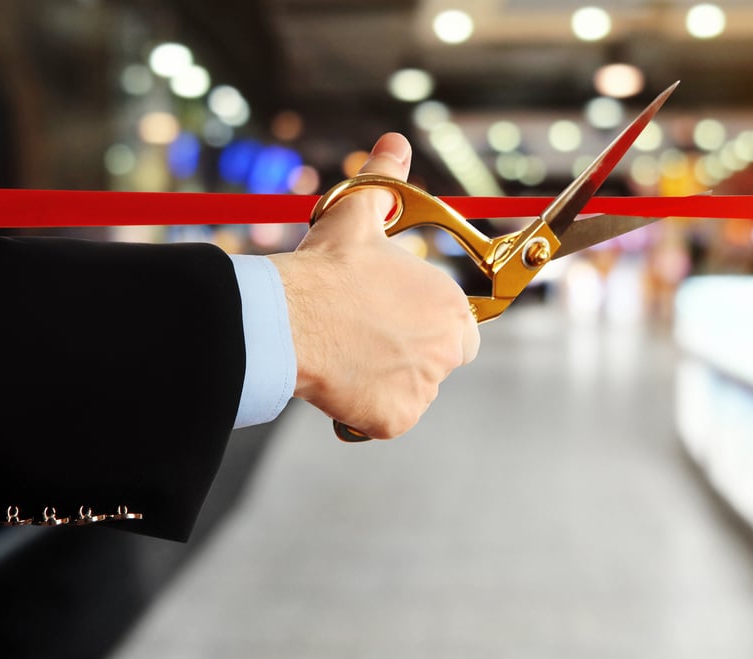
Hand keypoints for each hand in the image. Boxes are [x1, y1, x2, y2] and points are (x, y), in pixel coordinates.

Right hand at [268, 133, 479, 438]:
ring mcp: (423, 388)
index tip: (397, 321)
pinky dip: (365, 412)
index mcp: (450, 305)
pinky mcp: (396, 419)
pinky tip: (340, 384)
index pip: (461, 327)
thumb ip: (386, 180)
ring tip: (348, 356)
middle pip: (440, 362)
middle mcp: (448, 349)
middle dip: (412, 357)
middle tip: (370, 340)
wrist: (290, 318)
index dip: (428, 325)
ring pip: (411, 392)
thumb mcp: (360, 215)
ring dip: (386, 382)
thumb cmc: (328, 268)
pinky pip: (386, 421)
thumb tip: (394, 143)